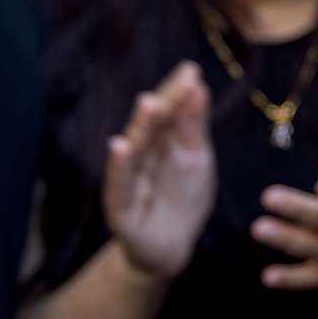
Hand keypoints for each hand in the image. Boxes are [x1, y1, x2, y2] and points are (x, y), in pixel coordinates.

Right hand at [104, 62, 216, 281]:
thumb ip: (193, 125)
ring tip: (149, 103)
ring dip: (141, 128)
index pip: (167, 113)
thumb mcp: (196, 159)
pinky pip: (120, 187)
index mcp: (159, 143)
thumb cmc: (182, 198)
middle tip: (178, 80)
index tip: (192, 69)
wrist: (172, 249)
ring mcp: (128, 183)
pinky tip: (121, 147)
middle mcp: (140, 158)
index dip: (177, 93)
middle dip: (162, 104)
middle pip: (150, 128)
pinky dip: (120, 168)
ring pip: (134, 153)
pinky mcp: (122, 211)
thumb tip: (197, 84)